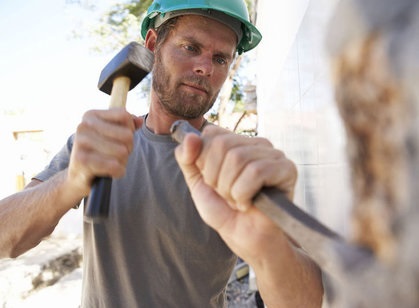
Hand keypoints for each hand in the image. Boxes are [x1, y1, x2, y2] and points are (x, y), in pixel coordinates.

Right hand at [67, 108, 142, 195]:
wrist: (78, 177)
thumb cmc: (100, 153)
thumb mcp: (114, 136)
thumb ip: (128, 125)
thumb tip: (140, 121)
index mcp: (91, 115)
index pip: (124, 116)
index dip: (130, 130)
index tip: (121, 139)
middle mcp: (84, 125)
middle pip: (127, 135)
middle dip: (128, 148)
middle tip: (117, 155)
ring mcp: (80, 142)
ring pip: (122, 152)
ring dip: (122, 161)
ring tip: (112, 163)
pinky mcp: (81, 160)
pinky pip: (114, 166)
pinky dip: (118, 172)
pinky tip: (111, 173)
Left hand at [174, 125, 297, 261]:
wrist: (243, 238)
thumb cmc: (225, 211)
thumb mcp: (197, 182)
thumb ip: (186, 157)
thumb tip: (191, 137)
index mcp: (236, 142)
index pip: (211, 134)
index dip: (204, 162)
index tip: (212, 181)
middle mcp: (256, 144)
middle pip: (223, 145)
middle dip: (216, 178)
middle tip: (227, 194)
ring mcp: (273, 155)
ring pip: (238, 158)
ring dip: (230, 189)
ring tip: (238, 200)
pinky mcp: (286, 169)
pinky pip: (255, 172)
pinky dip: (244, 194)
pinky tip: (249, 204)